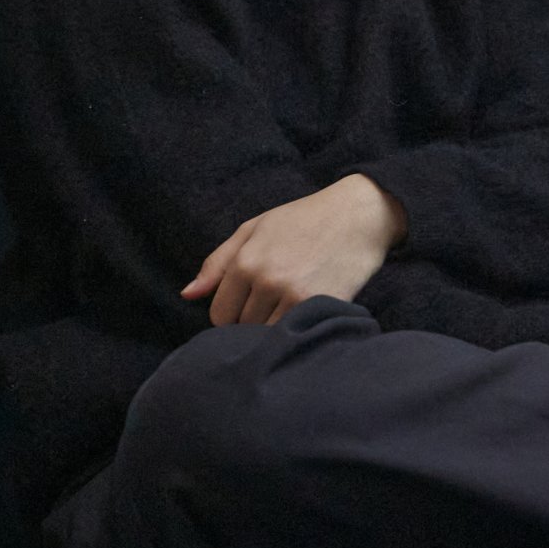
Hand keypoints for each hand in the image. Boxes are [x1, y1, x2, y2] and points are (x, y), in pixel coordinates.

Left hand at [182, 173, 405, 326]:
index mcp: (245, 261)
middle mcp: (267, 280)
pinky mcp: (322, 304)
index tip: (249, 302)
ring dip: (275, 326)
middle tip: (275, 301)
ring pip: (267, 334)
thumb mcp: (255, 228)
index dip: (232, 312)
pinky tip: (306, 312)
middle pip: (243, 327)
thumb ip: (218, 262)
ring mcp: (295, 295)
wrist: (361, 213)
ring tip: (290, 306)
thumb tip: (187, 295)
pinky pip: (295, 333)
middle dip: (254, 319)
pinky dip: (297, 328)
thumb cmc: (305, 218)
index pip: (220, 314)